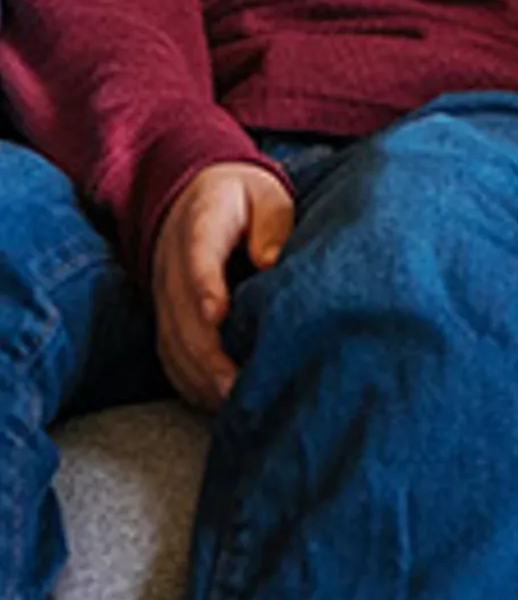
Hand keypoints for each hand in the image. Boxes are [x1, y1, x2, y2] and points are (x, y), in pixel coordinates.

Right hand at [152, 160, 294, 409]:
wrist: (192, 197)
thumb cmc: (241, 200)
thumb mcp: (264, 194)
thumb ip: (272, 223)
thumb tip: (271, 261)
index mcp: (198, 225)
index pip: (196, 258)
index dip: (204, 287)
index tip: (218, 315)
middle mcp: (171, 264)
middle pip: (180, 313)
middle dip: (206, 354)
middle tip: (236, 386)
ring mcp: (163, 293)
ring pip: (171, 341)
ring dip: (198, 375)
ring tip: (231, 404)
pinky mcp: (165, 317)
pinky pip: (169, 355)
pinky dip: (189, 382)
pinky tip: (215, 403)